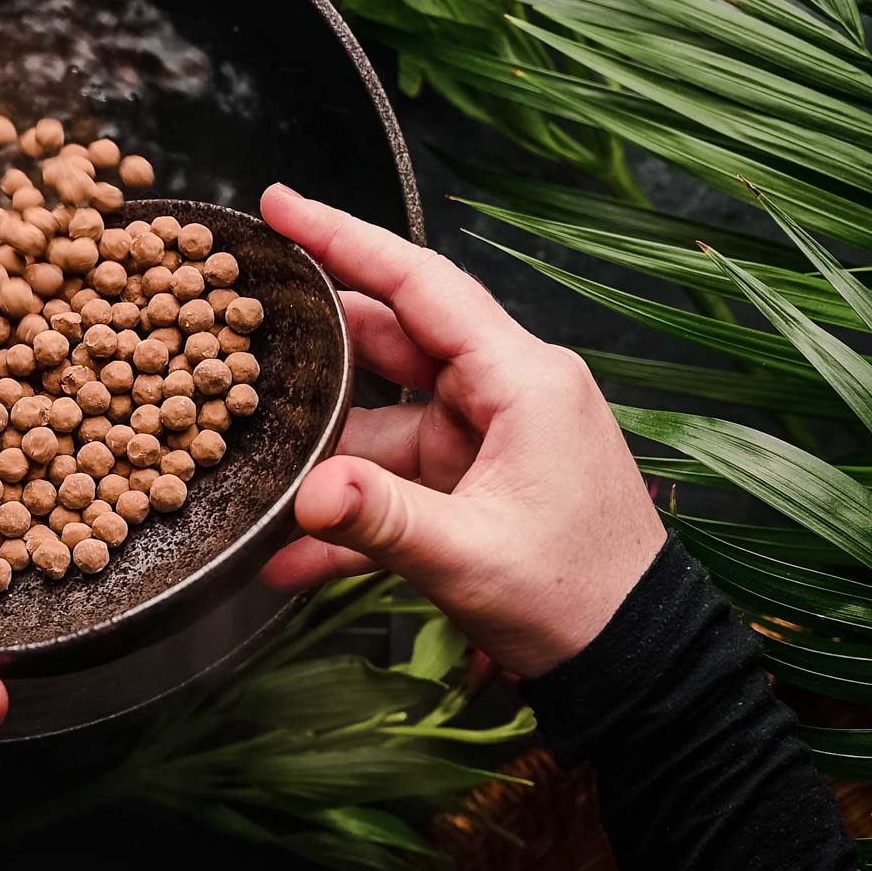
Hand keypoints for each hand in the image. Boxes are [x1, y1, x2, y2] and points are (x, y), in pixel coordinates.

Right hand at [258, 185, 664, 677]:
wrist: (637, 666)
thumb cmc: (579, 598)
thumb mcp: (472, 556)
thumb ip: (379, 521)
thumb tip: (303, 495)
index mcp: (522, 381)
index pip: (421, 284)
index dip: (345, 238)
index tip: (280, 204)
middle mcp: (504, 394)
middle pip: (389, 342)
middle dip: (312, 344)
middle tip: (233, 320)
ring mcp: (485, 440)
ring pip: (379, 421)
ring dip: (323, 459)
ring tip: (251, 470)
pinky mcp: (472, 484)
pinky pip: (394, 483)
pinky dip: (350, 515)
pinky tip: (291, 556)